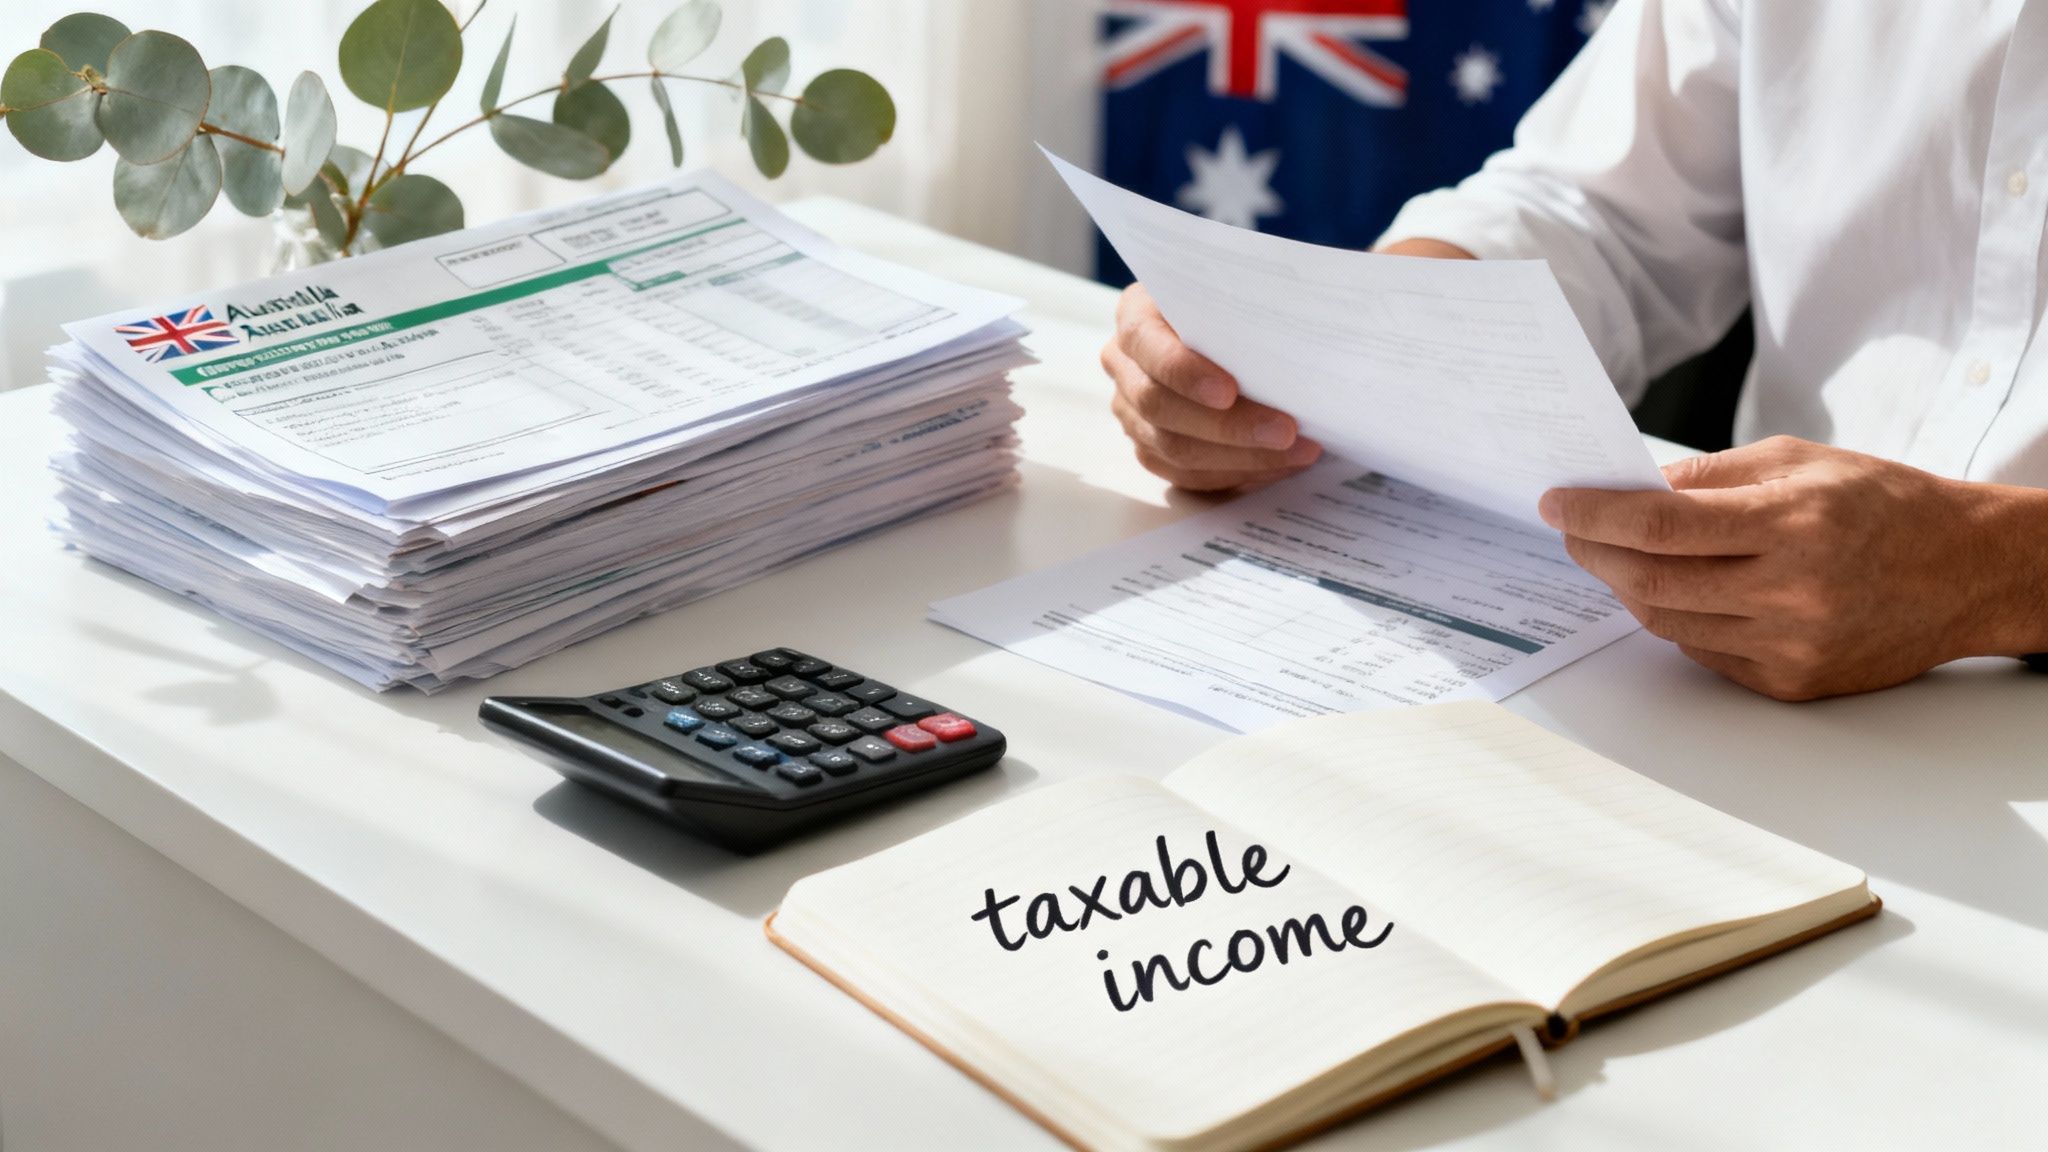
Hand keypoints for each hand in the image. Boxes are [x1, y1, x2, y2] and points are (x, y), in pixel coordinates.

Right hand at [1101, 283, 1320, 490]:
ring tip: (1298, 451)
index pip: (1146, 344)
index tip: (1230, 390)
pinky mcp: (1151, 447)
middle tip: (1286, 431)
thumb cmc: (1241, 302)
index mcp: (1136, 314)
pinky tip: (1279, 464)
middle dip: (1228, 426)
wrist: (1234, 330)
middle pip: (1159, 406)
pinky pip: (1187, 475)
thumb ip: (1261, 294)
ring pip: (1175, 448)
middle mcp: (1123, 364)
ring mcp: (1132, 411)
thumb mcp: (1246, 284)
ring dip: (1242, 456)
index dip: (1184, 372)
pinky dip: (1237, 472)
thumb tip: (1324, 299)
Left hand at [1538, 436, 2047, 700]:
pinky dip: (1677, 620)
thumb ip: (1710, 477)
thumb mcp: (1798, 461)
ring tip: (1616, 556)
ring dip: (1628, 588)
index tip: (1555, 504)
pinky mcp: (1791, 682)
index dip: (1594, 514)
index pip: (1660, 524)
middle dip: (1595, 553)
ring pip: (1667, 622)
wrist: (1967, 571)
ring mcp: (1789, 643)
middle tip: (1572, 530)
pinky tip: (1676, 592)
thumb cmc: (1882, 504)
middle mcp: (1790, 590)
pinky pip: (1703, 652)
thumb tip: (1630, 488)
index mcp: (1791, 522)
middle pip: (1649, 581)